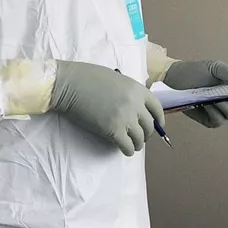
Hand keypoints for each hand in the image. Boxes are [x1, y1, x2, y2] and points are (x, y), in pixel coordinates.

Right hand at [48, 60, 162, 154]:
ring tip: (132, 146)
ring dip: (137, 144)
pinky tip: (124, 150)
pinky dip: (127, 150)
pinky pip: (127, 146)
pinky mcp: (113, 131)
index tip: (157, 125)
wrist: (69, 84)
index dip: (158, 120)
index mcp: (137, 89)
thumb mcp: (116, 79)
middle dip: (146, 134)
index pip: (156, 108)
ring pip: (139, 138)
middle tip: (140, 138)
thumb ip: (128, 92)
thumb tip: (134, 107)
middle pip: (149, 126)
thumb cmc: (87, 77)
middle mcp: (136, 104)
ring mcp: (126, 118)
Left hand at [162, 59, 227, 127]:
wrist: (176, 78)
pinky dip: (213, 113)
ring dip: (222, 106)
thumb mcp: (214, 68)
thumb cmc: (196, 71)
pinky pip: (217, 121)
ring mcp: (220, 112)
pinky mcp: (209, 120)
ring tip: (210, 97)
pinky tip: (205, 104)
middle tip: (220, 92)